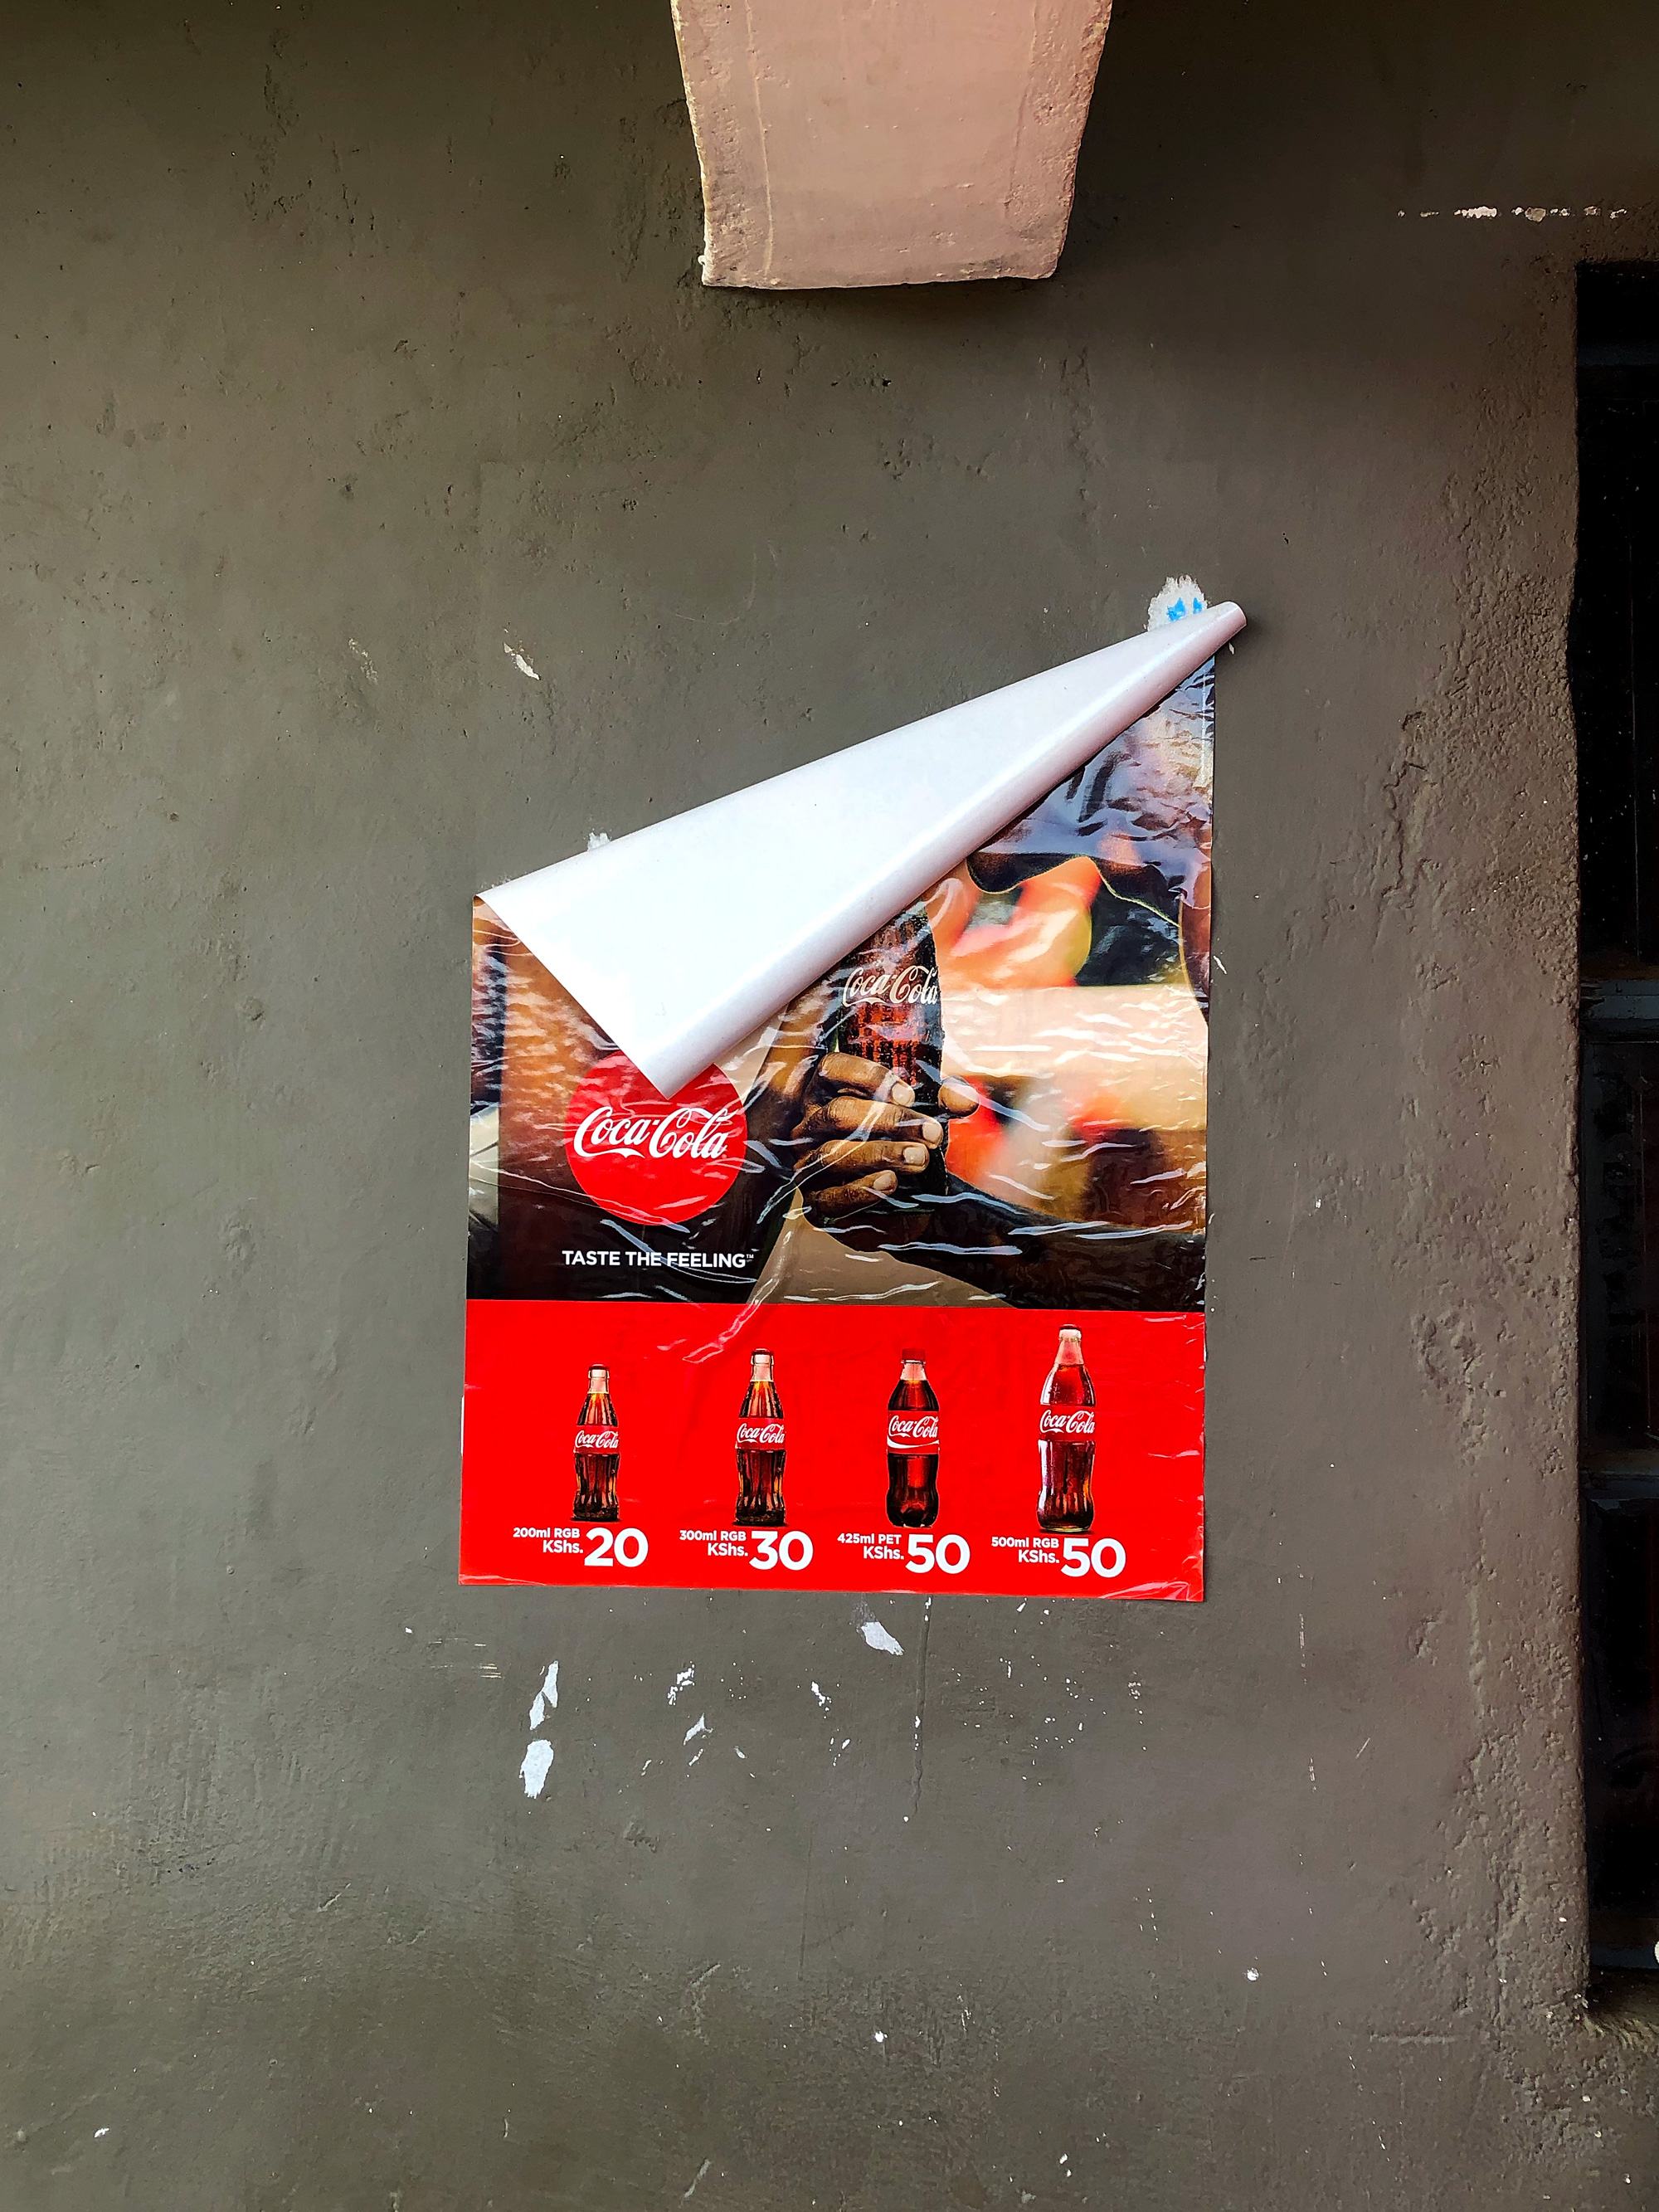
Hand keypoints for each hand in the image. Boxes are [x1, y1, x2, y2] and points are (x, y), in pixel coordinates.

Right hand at [797, 1054, 977, 1221]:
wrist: (907, 1205)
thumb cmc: (905, 1146)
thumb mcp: (924, 1117)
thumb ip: (942, 1103)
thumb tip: (965, 1098)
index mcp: (829, 1093)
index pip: (832, 1068)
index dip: (868, 1077)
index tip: (909, 1094)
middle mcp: (811, 1125)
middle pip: (837, 1113)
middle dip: (888, 1121)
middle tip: (931, 1132)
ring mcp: (808, 1164)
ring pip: (833, 1154)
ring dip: (881, 1154)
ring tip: (920, 1159)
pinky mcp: (816, 1203)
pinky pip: (832, 1196)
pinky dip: (862, 1190)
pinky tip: (891, 1183)